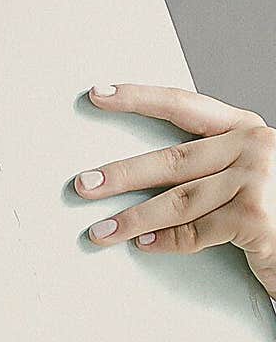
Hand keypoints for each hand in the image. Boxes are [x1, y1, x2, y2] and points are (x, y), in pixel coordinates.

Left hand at [74, 83, 275, 298]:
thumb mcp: (249, 173)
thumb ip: (211, 164)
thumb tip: (143, 172)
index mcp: (247, 128)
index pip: (182, 105)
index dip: (137, 98)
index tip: (99, 95)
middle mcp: (253, 146)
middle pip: (172, 159)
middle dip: (122, 174)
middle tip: (85, 184)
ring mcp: (256, 180)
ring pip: (178, 200)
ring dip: (134, 218)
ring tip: (101, 230)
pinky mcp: (255, 217)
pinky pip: (197, 232)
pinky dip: (167, 242)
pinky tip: (145, 246)